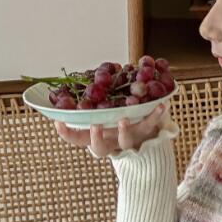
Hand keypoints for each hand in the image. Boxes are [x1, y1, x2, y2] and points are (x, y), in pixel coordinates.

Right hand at [53, 102, 167, 157]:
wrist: (145, 130)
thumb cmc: (116, 114)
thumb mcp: (102, 105)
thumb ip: (95, 94)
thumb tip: (91, 73)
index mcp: (96, 134)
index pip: (77, 138)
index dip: (67, 134)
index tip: (59, 122)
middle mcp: (111, 140)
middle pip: (100, 148)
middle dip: (96, 138)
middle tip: (95, 125)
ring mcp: (128, 139)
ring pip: (124, 142)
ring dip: (123, 131)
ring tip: (123, 119)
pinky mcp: (146, 132)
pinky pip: (151, 124)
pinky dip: (156, 114)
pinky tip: (162, 104)